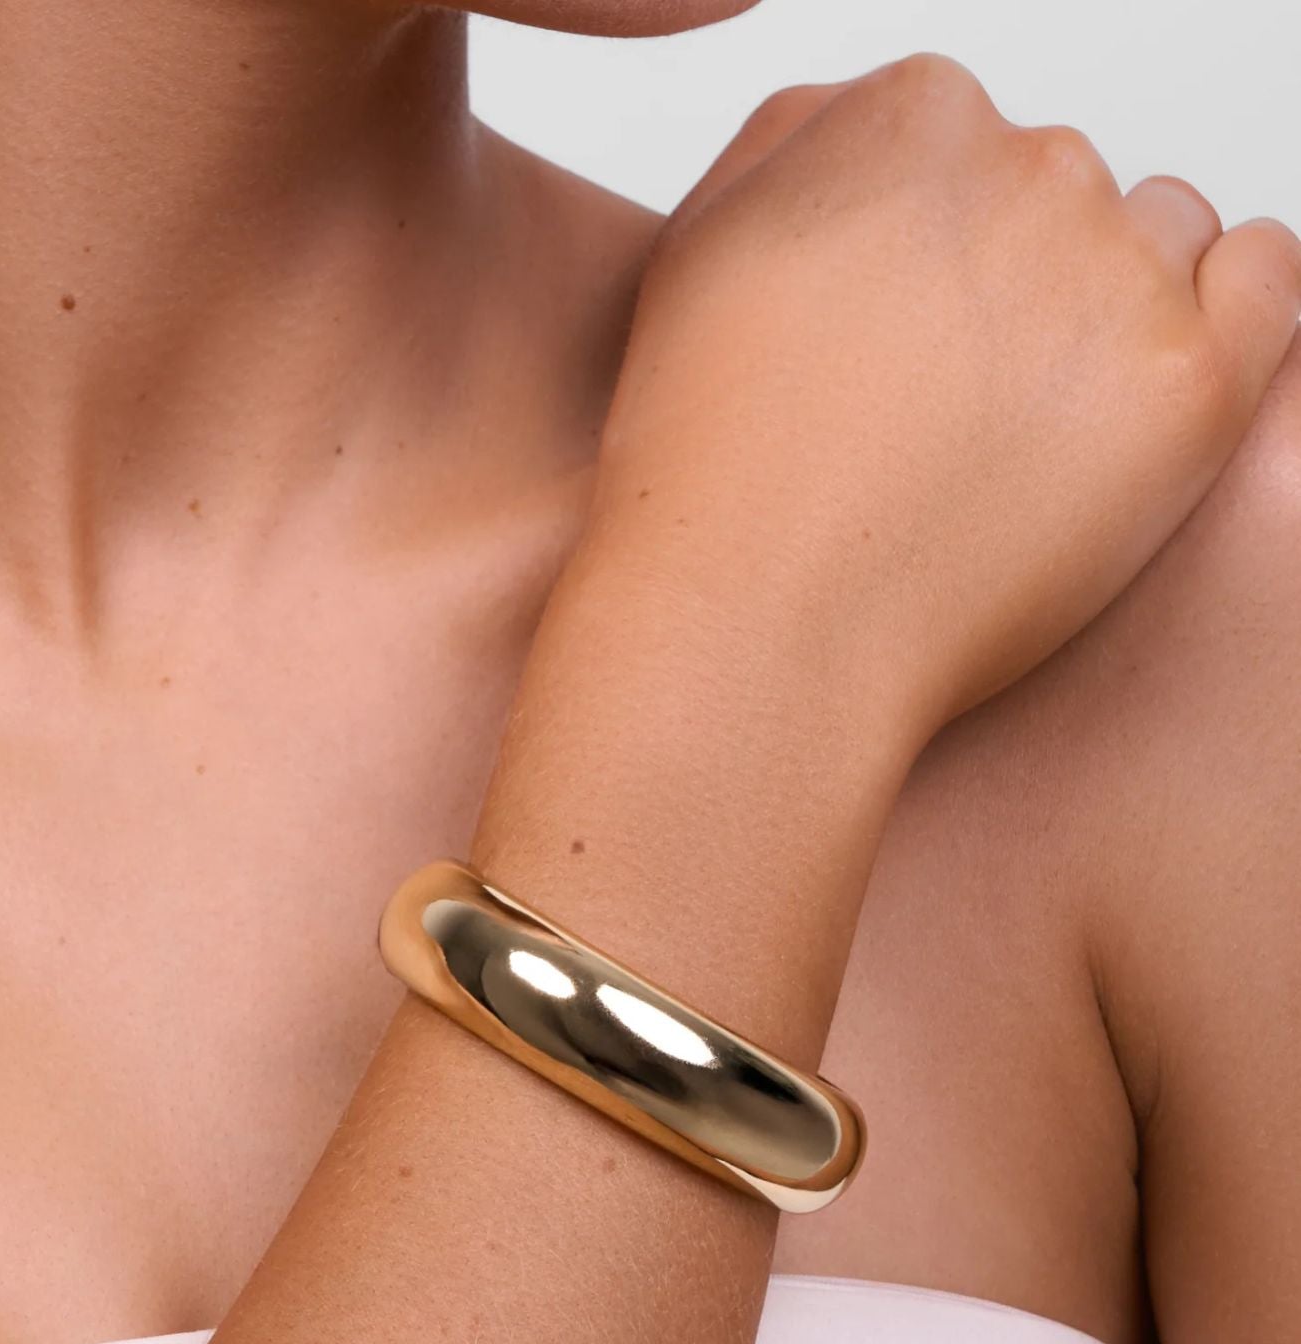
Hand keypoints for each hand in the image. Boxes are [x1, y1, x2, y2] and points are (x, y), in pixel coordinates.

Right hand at [592, 56, 1300, 742]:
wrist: (758, 626)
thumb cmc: (712, 473)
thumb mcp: (700, 250)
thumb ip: (805, 146)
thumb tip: (897, 130)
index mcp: (913, 116)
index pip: (980, 151)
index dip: (945, 259)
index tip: (912, 347)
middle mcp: (1029, 168)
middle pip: (1073, 196)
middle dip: (1029, 288)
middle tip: (957, 415)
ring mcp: (1119, 274)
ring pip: (1168, 241)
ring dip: (1119, 316)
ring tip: (1030, 438)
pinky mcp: (1190, 381)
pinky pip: (1267, 285)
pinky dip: (1233, 316)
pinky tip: (1156, 390)